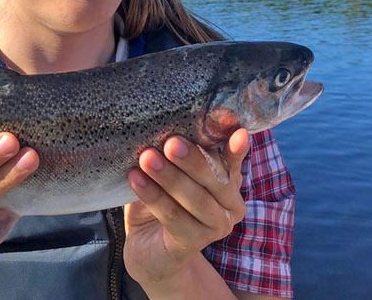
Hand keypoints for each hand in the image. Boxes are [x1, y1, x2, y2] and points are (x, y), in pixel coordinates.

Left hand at [122, 129, 249, 290]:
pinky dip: (154, 196)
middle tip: (171, 142)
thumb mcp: (167, 171)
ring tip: (146, 158)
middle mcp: (230, 203)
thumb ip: (173, 152)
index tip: (235, 128)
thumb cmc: (160, 198)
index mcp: (228, 179)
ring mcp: (215, 226)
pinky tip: (136, 179)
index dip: (235, 146)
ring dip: (170, 177)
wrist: (147, 247)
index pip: (233, 158)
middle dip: (193, 159)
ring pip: (196, 199)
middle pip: (216, 178)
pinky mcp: (192, 244)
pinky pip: (173, 217)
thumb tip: (160, 124)